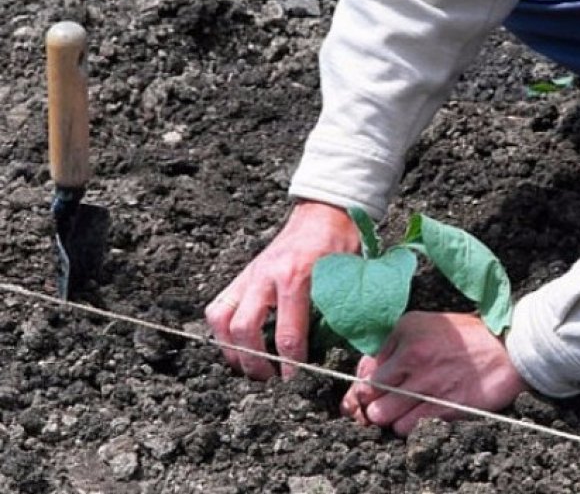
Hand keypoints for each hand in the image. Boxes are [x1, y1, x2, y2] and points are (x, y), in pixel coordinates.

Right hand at [205, 200, 358, 379]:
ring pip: (222, 319)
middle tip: (269, 378)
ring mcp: (250, 275)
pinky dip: (223, 331)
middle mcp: (267, 276)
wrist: (325, 213)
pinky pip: (219, 307)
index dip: (291, 363)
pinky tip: (238, 345)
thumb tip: (341, 349)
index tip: (295, 378)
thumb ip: (341, 311)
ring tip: (249, 367)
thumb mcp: (349, 278)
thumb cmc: (341, 245)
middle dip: (255, 361)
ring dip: (231, 349)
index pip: (288, 333)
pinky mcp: (242, 276)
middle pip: (245, 329)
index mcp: (297, 277)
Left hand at [341, 311, 528, 435]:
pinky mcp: (446, 406)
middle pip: (369, 396)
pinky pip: (408, 428)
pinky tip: (420, 416)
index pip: (365, 369)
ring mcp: (430, 383)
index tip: (368, 393)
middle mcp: (413, 357)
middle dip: (372, 404)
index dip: (362, 386)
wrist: (508, 350)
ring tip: (403, 410)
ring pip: (384, 416)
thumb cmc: (465, 337)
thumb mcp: (423, 324)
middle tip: (383, 404)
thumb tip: (367, 370)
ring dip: (390, 417)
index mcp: (405, 333)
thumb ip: (392, 344)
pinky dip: (409, 426)